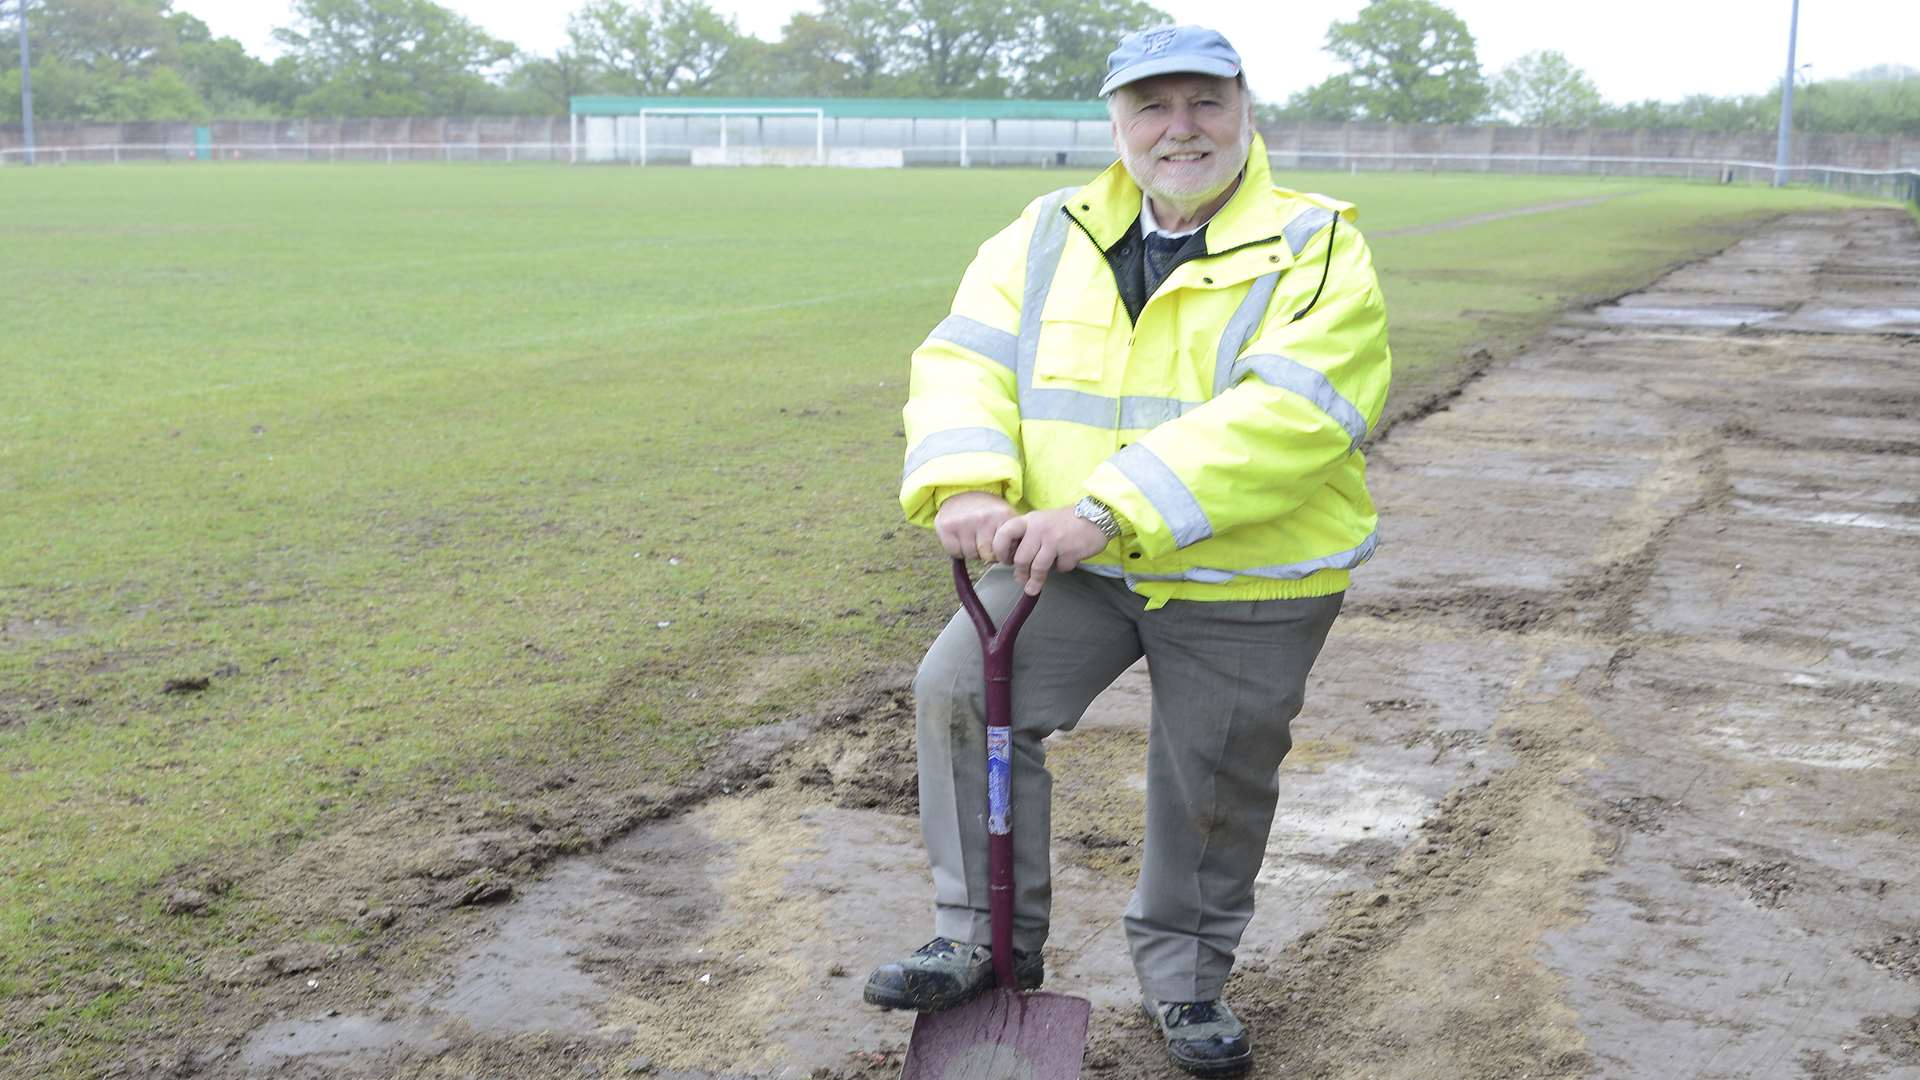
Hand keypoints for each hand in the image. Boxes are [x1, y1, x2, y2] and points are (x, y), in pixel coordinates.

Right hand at [934, 491, 1015, 560]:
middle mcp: (984, 517)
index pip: (1003, 551)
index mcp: (1003, 515)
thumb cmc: (987, 512)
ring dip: (971, 551)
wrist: (962, 493)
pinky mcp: (947, 527)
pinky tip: (960, 537)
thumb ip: (1015, 538)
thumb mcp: (1006, 519)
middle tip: (983, 539)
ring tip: (972, 537)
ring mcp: (964, 521)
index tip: (999, 547)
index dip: (1001, 554)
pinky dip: (957, 550)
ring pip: (971, 555)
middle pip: (987, 556)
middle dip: (985, 553)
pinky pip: (955, 552)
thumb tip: (1015, 560)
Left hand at [992, 508, 1110, 594]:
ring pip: (1037, 568)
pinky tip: (1066, 560)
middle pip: (1021, 558)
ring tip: (1032, 588)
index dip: (999, 549)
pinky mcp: (1069, 551)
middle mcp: (1040, 529)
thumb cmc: (1066, 521)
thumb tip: (1013, 559)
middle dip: (1020, 573)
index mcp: (1030, 520)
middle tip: (1020, 579)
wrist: (1096, 516)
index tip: (1003, 560)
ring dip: (1035, 581)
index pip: (1004, 532)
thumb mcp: (1042, 520)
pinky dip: (1061, 568)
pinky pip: (1060, 568)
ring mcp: (1055, 540)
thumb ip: (1028, 535)